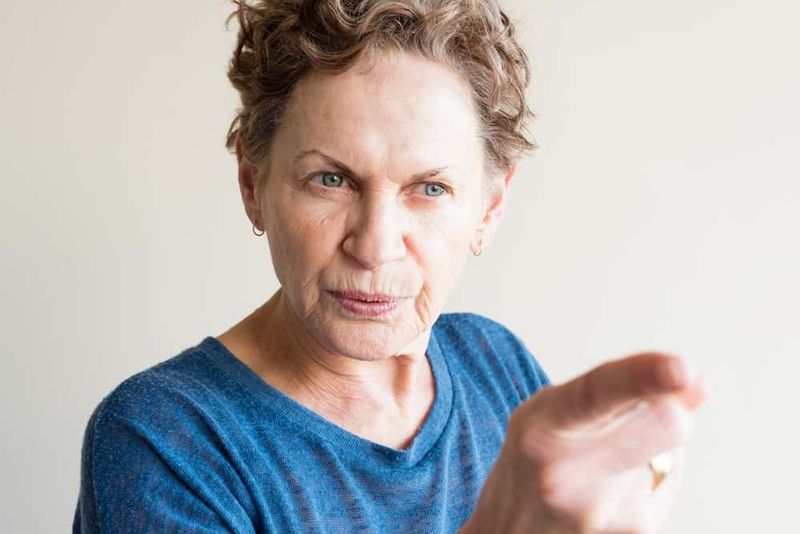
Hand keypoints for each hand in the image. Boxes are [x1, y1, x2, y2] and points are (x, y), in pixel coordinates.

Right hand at [461, 352, 708, 533]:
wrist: (508, 533)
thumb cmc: (533, 461)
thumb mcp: (553, 411)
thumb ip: (618, 391)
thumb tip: (697, 384)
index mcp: (542, 430)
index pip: (598, 394)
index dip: (643, 377)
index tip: (682, 369)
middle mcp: (568, 475)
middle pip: (665, 425)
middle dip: (672, 408)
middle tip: (659, 404)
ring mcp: (602, 514)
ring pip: (670, 452)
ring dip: (651, 447)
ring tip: (601, 465)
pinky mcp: (633, 533)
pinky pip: (666, 483)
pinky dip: (650, 476)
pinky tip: (612, 490)